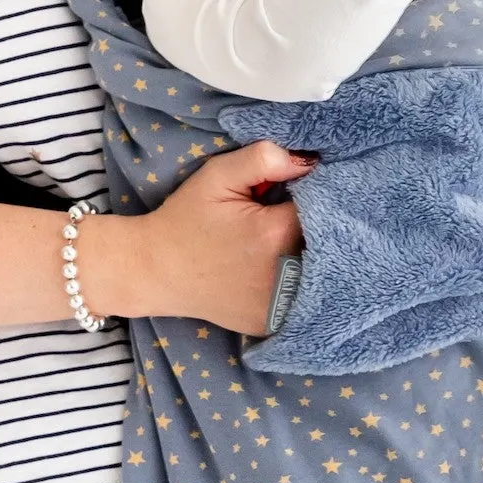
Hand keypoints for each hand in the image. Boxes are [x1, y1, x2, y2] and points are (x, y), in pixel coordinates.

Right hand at [124, 141, 315, 334]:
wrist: (156, 270)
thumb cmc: (186, 218)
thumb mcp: (218, 175)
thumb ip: (264, 159)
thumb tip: (311, 160)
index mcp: (275, 234)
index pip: (323, 206)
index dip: (313, 195)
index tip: (292, 193)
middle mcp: (286, 274)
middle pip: (326, 241)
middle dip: (315, 225)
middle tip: (282, 217)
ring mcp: (280, 305)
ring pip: (319, 271)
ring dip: (310, 254)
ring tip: (276, 242)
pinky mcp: (274, 323)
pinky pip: (302, 298)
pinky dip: (297, 282)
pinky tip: (272, 269)